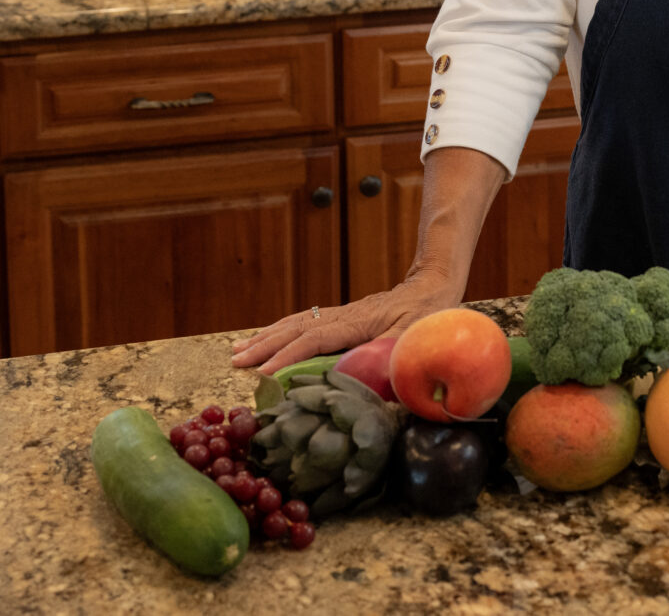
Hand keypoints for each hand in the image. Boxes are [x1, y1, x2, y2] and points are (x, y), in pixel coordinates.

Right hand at [229, 271, 462, 373]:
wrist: (433, 287)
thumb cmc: (428, 316)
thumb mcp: (416, 338)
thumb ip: (392, 356)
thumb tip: (368, 381)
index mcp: (357, 323)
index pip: (315, 339)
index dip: (289, 356)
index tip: (265, 373)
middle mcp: (343, 316)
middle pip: (296, 329)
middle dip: (264, 346)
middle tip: (235, 362)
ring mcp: (340, 314)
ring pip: (296, 323)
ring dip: (266, 337)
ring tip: (237, 351)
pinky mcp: (341, 317)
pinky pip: (304, 323)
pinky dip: (280, 331)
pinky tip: (266, 338)